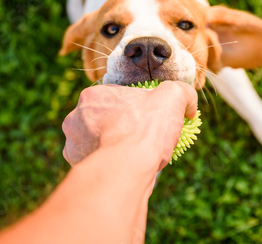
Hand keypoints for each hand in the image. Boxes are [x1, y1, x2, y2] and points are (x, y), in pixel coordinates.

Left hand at [62, 81, 197, 169]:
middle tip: (140, 138)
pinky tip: (122, 168)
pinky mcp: (75, 165)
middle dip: (119, 127)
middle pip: (103, 120)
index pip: (114, 98)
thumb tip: (188, 105)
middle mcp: (75, 117)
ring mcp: (72, 143)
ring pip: (95, 141)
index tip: (147, 120)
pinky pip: (93, 162)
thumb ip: (182, 92)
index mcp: (92, 96)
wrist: (126, 169)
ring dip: (110, 146)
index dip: (134, 109)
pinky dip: (106, 164)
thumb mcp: (173, 98)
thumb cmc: (146, 130)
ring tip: (133, 155)